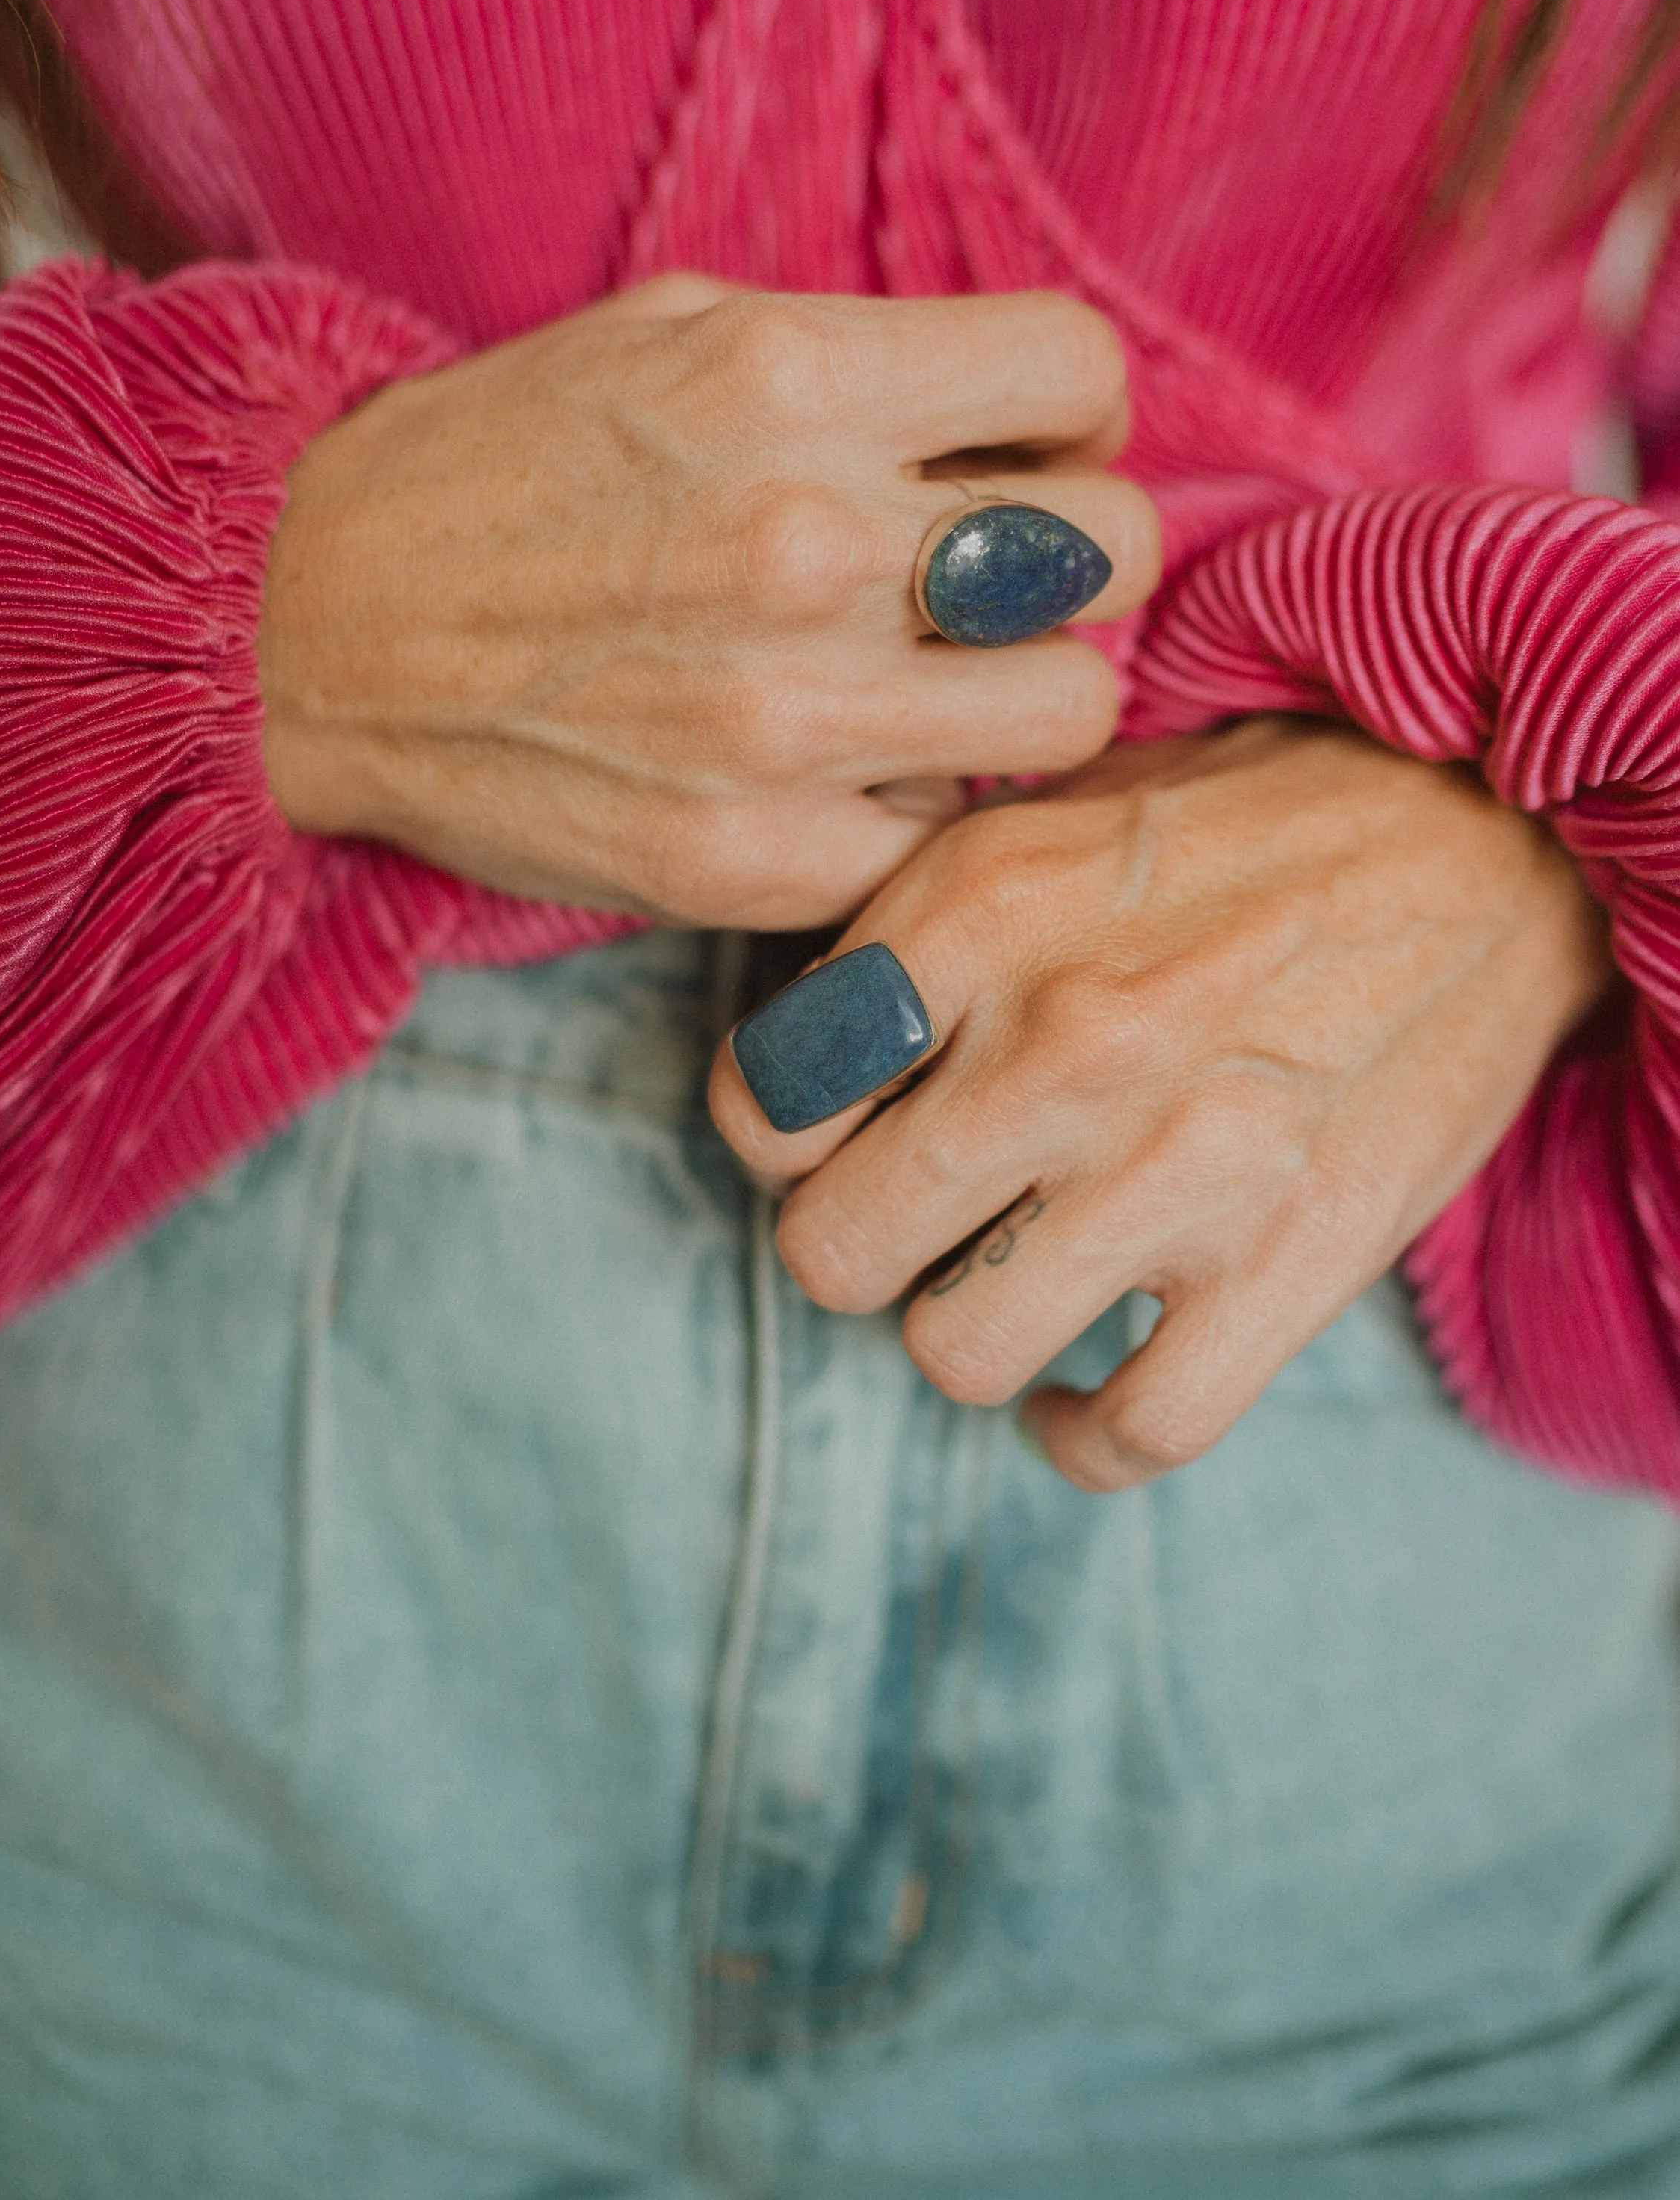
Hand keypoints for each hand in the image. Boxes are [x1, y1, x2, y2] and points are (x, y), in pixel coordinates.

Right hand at [259, 277, 1156, 925]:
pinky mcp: (753, 859)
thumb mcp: (672, 329)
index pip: (1082, 371)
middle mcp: (808, 540)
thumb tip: (1033, 427)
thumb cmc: (499, 465)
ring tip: (931, 678)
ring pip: (1073, 708)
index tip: (1029, 447)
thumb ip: (865, 362)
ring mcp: (785, 718)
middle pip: (1115, 549)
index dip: (1075, 412)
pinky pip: (944, 830)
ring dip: (1019, 691)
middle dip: (1071, 555)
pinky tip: (835, 765)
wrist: (301, 631)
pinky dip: (909, 801)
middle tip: (994, 574)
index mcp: (792, 376)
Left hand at [708, 718, 1614, 1480]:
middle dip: (854, 1241)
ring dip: (965, 1329)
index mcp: (981, 910)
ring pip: (954, 1355)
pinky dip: (1081, 1431)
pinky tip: (1076, 1385)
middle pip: (834, 1249)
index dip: (780, 1132)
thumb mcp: (1045, 816)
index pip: (766, 1098)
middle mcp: (1065, 1041)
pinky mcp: (1291, 1264)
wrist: (1480, 845)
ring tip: (1004, 1274)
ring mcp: (1181, 1166)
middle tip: (909, 1208)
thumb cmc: (1242, 828)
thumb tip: (794, 1044)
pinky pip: (1129, 1431)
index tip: (832, 1128)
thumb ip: (909, 928)